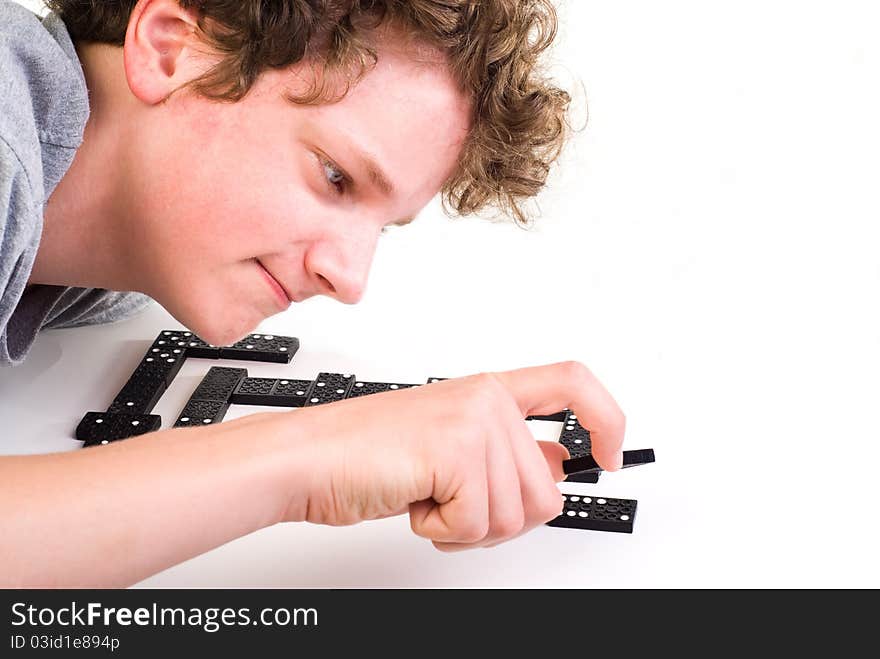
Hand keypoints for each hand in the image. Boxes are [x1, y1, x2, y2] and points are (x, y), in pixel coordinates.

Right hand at [274, 361, 624, 550]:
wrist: (308, 457)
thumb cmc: (369, 454)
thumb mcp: (450, 449)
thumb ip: (505, 454)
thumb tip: (556, 471)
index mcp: (489, 391)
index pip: (573, 384)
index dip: (606, 419)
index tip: (609, 455)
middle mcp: (487, 399)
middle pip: (547, 490)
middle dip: (503, 519)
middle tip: (455, 505)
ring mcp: (474, 420)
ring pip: (519, 513)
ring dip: (469, 526)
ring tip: (430, 497)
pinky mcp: (456, 450)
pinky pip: (479, 522)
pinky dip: (444, 531)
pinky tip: (416, 501)